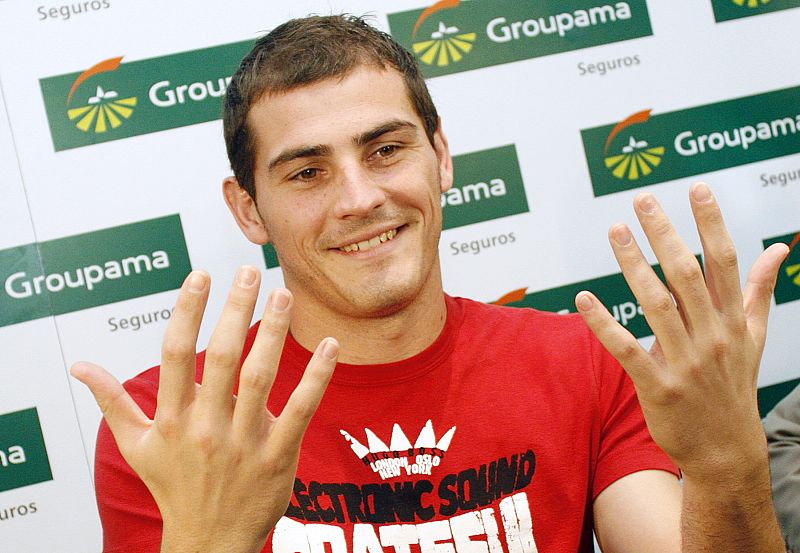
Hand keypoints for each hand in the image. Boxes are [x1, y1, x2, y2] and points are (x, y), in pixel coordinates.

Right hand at [71, 267, 337, 552]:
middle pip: (221, 357)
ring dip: (274, 333)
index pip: (175, 354)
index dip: (187, 311)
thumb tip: (81, 367)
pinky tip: (331, 345)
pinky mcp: (277, 456)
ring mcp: (243, 442)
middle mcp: (205, 427)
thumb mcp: (136, 447)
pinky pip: (300, 410)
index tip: (200, 276)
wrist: (209, 541)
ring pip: (260, 378)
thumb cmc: (173, 486)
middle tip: (249, 270)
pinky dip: (317, 377)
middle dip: (235, 310)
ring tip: (284, 294)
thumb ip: (112, 403)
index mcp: (171, 419)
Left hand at [575, 183, 788, 478]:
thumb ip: (758, 291)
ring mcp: (685, 362)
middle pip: (686, 275)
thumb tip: (779, 249)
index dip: (711, 223)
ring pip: (656, 304)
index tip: (697, 188)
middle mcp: (712, 336)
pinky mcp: (658, 386)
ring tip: (615, 231)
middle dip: (665, 234)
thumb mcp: (754, 338)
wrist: (726, 451)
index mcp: (733, 321)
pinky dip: (604, 324)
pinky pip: (626, 349)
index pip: (724, 262)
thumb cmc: (734, 386)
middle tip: (643, 199)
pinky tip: (583, 299)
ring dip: (633, 265)